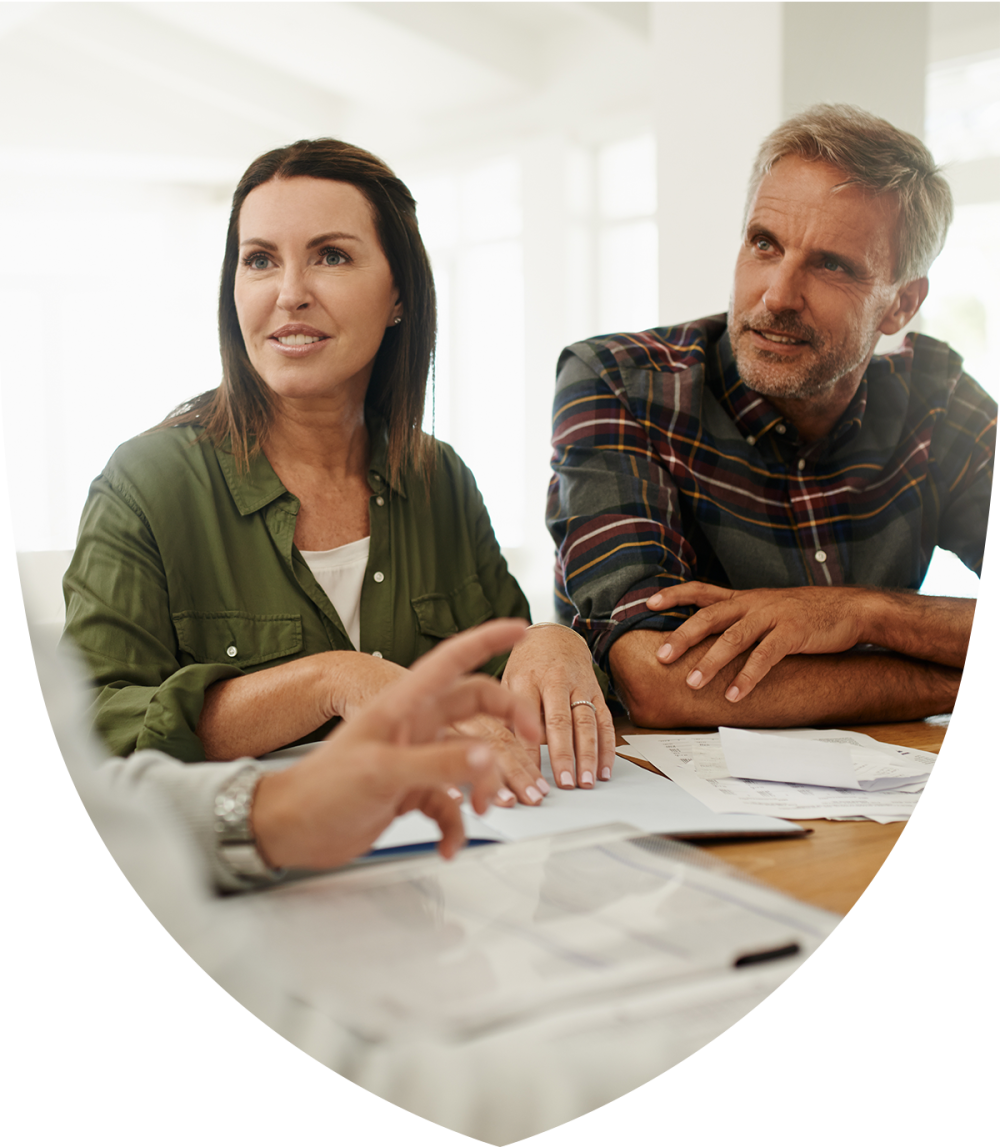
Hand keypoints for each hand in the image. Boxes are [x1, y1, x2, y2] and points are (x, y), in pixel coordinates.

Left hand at [251, 619, 541, 867]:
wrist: (289, 830)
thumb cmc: (320, 790)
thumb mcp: (383, 772)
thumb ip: (439, 764)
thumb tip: (490, 756)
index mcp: (403, 705)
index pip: (452, 660)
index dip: (487, 639)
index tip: (520, 629)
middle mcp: (413, 726)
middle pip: (474, 707)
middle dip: (506, 719)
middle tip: (529, 739)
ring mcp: (414, 759)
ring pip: (469, 760)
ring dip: (482, 785)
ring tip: (480, 809)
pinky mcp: (410, 791)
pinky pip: (449, 803)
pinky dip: (454, 826)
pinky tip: (447, 845)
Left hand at [501, 623, 614, 788]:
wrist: (554, 636)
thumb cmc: (525, 666)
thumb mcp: (507, 681)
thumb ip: (505, 713)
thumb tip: (500, 753)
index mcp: (526, 679)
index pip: (526, 716)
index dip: (528, 746)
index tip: (529, 773)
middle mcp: (554, 681)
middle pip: (560, 720)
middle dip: (563, 754)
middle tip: (565, 782)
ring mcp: (578, 686)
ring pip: (585, 722)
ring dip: (588, 754)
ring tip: (587, 781)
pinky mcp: (596, 691)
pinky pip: (604, 721)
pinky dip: (606, 747)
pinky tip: (604, 769)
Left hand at [647, 583, 871, 700]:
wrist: (851, 608)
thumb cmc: (806, 613)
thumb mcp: (768, 609)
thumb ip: (740, 619)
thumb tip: (709, 638)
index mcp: (744, 598)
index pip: (701, 590)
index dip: (674, 595)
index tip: (647, 603)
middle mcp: (753, 603)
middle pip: (709, 616)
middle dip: (682, 636)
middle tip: (660, 656)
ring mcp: (773, 616)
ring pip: (734, 638)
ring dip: (711, 661)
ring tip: (693, 682)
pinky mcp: (793, 633)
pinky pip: (765, 657)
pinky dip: (748, 677)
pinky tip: (735, 695)